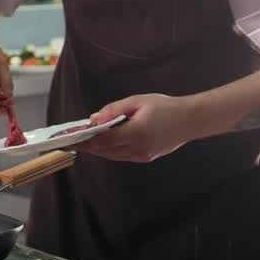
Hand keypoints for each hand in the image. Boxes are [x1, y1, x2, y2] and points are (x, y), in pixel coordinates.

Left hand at [73, 94, 199, 162]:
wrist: (192, 120)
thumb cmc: (166, 107)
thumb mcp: (138, 101)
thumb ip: (114, 109)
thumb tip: (93, 118)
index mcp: (135, 134)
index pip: (101, 140)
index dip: (82, 140)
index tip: (66, 139)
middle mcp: (137, 149)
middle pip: (103, 150)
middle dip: (85, 145)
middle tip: (67, 140)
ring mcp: (142, 156)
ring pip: (111, 155)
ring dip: (95, 149)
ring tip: (79, 141)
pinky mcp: (146, 157)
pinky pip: (121, 155)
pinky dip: (108, 150)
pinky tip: (100, 143)